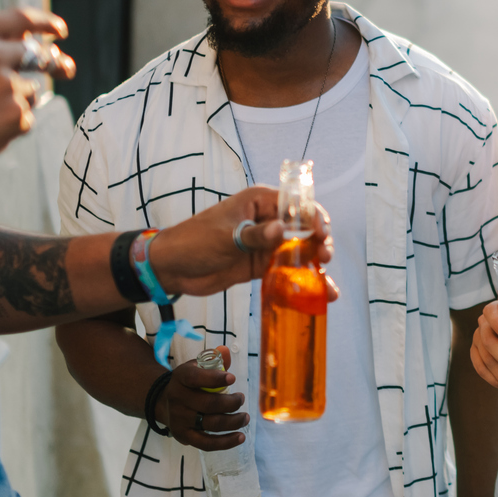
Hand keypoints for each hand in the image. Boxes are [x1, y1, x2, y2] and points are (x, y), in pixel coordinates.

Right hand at [0, 8, 74, 190]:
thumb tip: (27, 51)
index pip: (21, 19)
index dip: (46, 23)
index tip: (61, 31)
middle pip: (41, 54)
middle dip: (58, 63)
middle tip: (66, 69)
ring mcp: (8, 85)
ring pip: (30, 92)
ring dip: (16, 106)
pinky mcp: (16, 115)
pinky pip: (24, 120)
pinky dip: (9, 128)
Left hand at [146, 186, 335, 298]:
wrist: (171, 268)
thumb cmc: (193, 241)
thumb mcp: (224, 237)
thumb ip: (254, 235)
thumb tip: (281, 230)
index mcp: (259, 202)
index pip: (296, 204)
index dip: (314, 217)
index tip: (321, 234)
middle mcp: (267, 221)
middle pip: (304, 228)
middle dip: (319, 243)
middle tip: (324, 259)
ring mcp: (265, 244)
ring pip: (299, 252)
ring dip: (315, 266)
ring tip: (326, 285)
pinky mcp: (261, 265)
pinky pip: (286, 272)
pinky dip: (301, 282)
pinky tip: (317, 295)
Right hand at [160, 347, 248, 450]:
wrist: (163, 401)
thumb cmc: (189, 383)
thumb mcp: (196, 367)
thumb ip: (213, 360)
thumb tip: (225, 351)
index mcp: (181, 378)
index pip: (195, 378)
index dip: (215, 379)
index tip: (233, 379)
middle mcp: (177, 399)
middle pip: (208, 404)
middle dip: (231, 403)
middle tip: (241, 399)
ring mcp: (180, 420)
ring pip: (210, 424)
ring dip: (233, 422)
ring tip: (245, 417)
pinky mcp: (184, 436)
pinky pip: (206, 443)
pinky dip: (225, 442)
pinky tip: (240, 437)